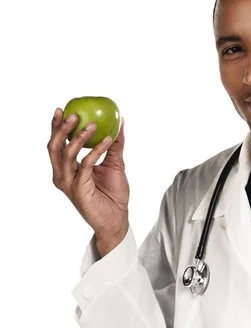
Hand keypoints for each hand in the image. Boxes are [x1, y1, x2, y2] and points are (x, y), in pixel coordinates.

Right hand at [47, 109, 129, 238]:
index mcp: (67, 168)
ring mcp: (69, 184)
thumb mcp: (115, 163)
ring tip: (93, 124)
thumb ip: (115, 144)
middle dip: (61, 129)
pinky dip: (96, 150)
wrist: (118, 218)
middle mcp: (63, 175)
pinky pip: (86, 164)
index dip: (56, 126)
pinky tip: (108, 140)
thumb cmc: (113, 193)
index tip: (62, 109)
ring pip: (66, 154)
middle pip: (54, 147)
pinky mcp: (79, 190)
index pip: (57, 144)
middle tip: (74, 114)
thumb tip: (120, 121)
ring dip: (79, 137)